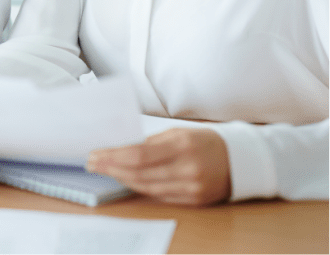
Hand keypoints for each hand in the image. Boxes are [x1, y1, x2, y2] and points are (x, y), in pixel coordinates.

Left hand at [86, 128, 231, 205]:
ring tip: (105, 171)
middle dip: (111, 168)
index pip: (139, 155)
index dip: (113, 156)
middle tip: (92, 164)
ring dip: (122, 179)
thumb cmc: (205, 141)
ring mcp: (191, 188)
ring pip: (147, 187)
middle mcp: (187, 169)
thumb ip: (152, 142)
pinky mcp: (194, 201)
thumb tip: (122, 150)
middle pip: (140, 173)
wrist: (240, 160)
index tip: (95, 154)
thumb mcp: (179, 133)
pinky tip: (126, 180)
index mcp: (182, 145)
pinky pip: (160, 196)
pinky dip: (140, 188)